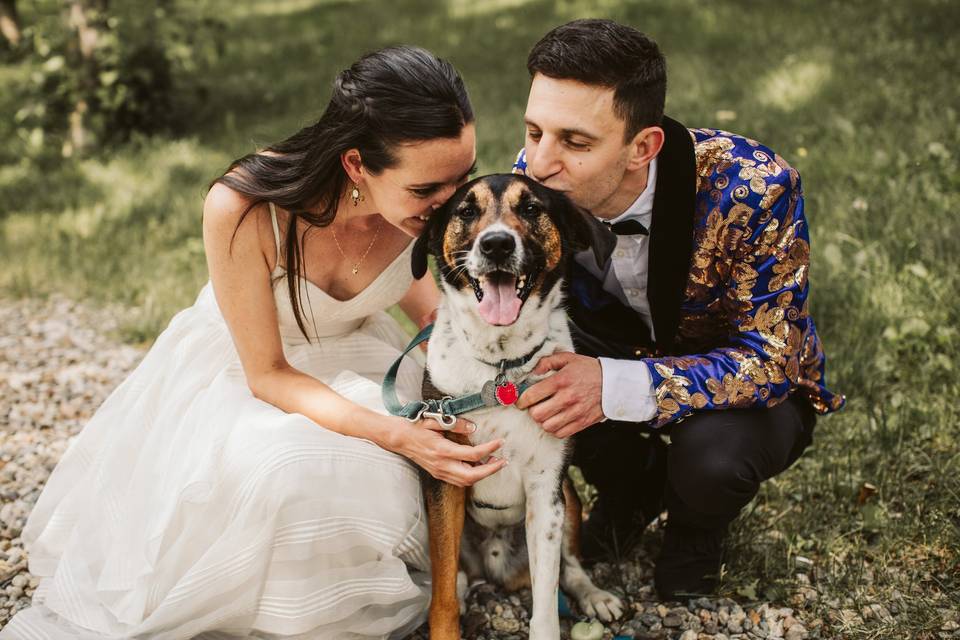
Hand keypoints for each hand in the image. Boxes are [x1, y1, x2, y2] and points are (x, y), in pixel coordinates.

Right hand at [387, 415, 506, 486]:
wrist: (397, 438)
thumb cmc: (414, 427)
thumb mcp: (433, 420)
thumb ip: (454, 424)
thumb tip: (472, 427)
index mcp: (442, 450)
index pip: (473, 454)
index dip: (490, 449)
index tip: (501, 442)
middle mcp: (441, 465)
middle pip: (472, 476)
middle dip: (491, 470)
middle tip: (503, 461)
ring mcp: (439, 471)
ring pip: (466, 481)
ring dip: (482, 474)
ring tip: (494, 462)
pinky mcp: (438, 473)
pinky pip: (458, 480)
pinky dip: (472, 476)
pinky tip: (478, 466)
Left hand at [516, 351, 604, 438]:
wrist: (614, 383)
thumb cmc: (589, 370)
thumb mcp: (568, 358)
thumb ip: (547, 362)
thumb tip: (531, 372)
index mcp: (561, 380)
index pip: (532, 395)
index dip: (521, 400)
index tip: (520, 400)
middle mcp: (567, 398)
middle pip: (537, 414)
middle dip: (531, 410)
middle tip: (534, 406)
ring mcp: (575, 412)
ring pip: (547, 426)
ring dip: (543, 421)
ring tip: (546, 413)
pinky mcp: (582, 422)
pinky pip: (560, 433)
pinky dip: (554, 429)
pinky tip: (556, 420)